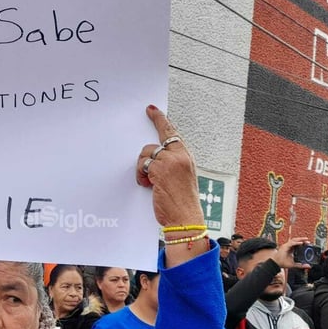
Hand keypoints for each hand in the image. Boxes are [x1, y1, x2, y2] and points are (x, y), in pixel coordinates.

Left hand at [137, 106, 204, 266]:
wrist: (185, 218)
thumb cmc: (182, 202)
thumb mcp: (181, 178)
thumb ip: (171, 164)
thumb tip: (154, 160)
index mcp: (186, 157)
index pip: (172, 133)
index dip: (161, 120)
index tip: (152, 110)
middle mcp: (179, 156)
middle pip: (154, 144)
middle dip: (147, 157)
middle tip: (143, 163)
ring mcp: (169, 161)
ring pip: (146, 154)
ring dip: (143, 168)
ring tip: (151, 183)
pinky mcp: (159, 169)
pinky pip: (142, 165)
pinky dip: (141, 175)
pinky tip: (148, 185)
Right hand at [271, 237, 311, 270]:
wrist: (276, 264)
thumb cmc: (283, 263)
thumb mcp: (294, 264)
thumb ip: (301, 265)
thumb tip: (308, 266)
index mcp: (290, 249)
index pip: (297, 244)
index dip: (303, 243)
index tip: (308, 244)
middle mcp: (288, 246)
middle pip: (296, 241)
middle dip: (302, 240)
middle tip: (308, 241)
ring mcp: (286, 246)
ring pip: (294, 240)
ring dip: (300, 239)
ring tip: (305, 240)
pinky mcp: (285, 246)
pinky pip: (291, 243)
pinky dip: (296, 243)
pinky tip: (301, 243)